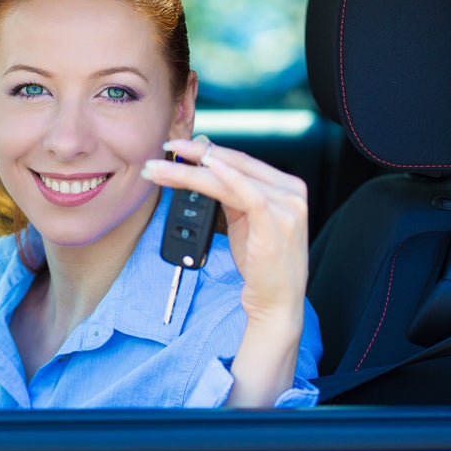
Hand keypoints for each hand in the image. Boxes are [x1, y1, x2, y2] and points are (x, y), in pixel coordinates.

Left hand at [144, 138, 308, 322]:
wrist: (277, 302)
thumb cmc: (261, 263)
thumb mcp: (245, 220)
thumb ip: (231, 193)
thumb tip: (204, 167)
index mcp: (284, 186)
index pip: (238, 160)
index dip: (205, 151)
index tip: (176, 148)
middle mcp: (289, 190)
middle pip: (232, 164)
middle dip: (192, 156)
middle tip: (162, 150)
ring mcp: (286, 205)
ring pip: (228, 178)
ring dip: (189, 171)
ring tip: (160, 169)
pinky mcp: (276, 222)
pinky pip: (248, 193)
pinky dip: (227, 176)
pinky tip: (205, 166)